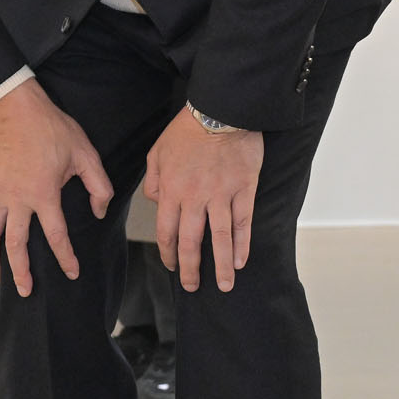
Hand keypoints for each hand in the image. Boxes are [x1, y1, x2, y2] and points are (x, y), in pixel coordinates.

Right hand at [0, 79, 113, 296]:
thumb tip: (98, 211)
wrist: (18, 110)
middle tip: (26, 291)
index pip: (55, 235)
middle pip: (15, 244)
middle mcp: (18, 199)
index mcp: (44, 194)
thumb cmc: (53, 130)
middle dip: (21, 271)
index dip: (65, 257)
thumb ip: (98, 185)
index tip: (72, 272)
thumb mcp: (85, 154)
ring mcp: (1, 193)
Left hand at [143, 107, 263, 292]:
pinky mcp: (244, 190)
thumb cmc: (186, 130)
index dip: (168, 253)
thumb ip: (153, 181)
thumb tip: (156, 203)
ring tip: (224, 285)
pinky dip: (242, 244)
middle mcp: (195, 197)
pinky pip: (243, 223)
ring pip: (220, 238)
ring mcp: (221, 195)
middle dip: (190, 268)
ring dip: (221, 265)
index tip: (171, 266)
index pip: (167, 231)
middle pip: (191, 241)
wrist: (220, 111)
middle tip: (193, 287)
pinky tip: (241, 260)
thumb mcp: (157, 152)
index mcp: (171, 189)